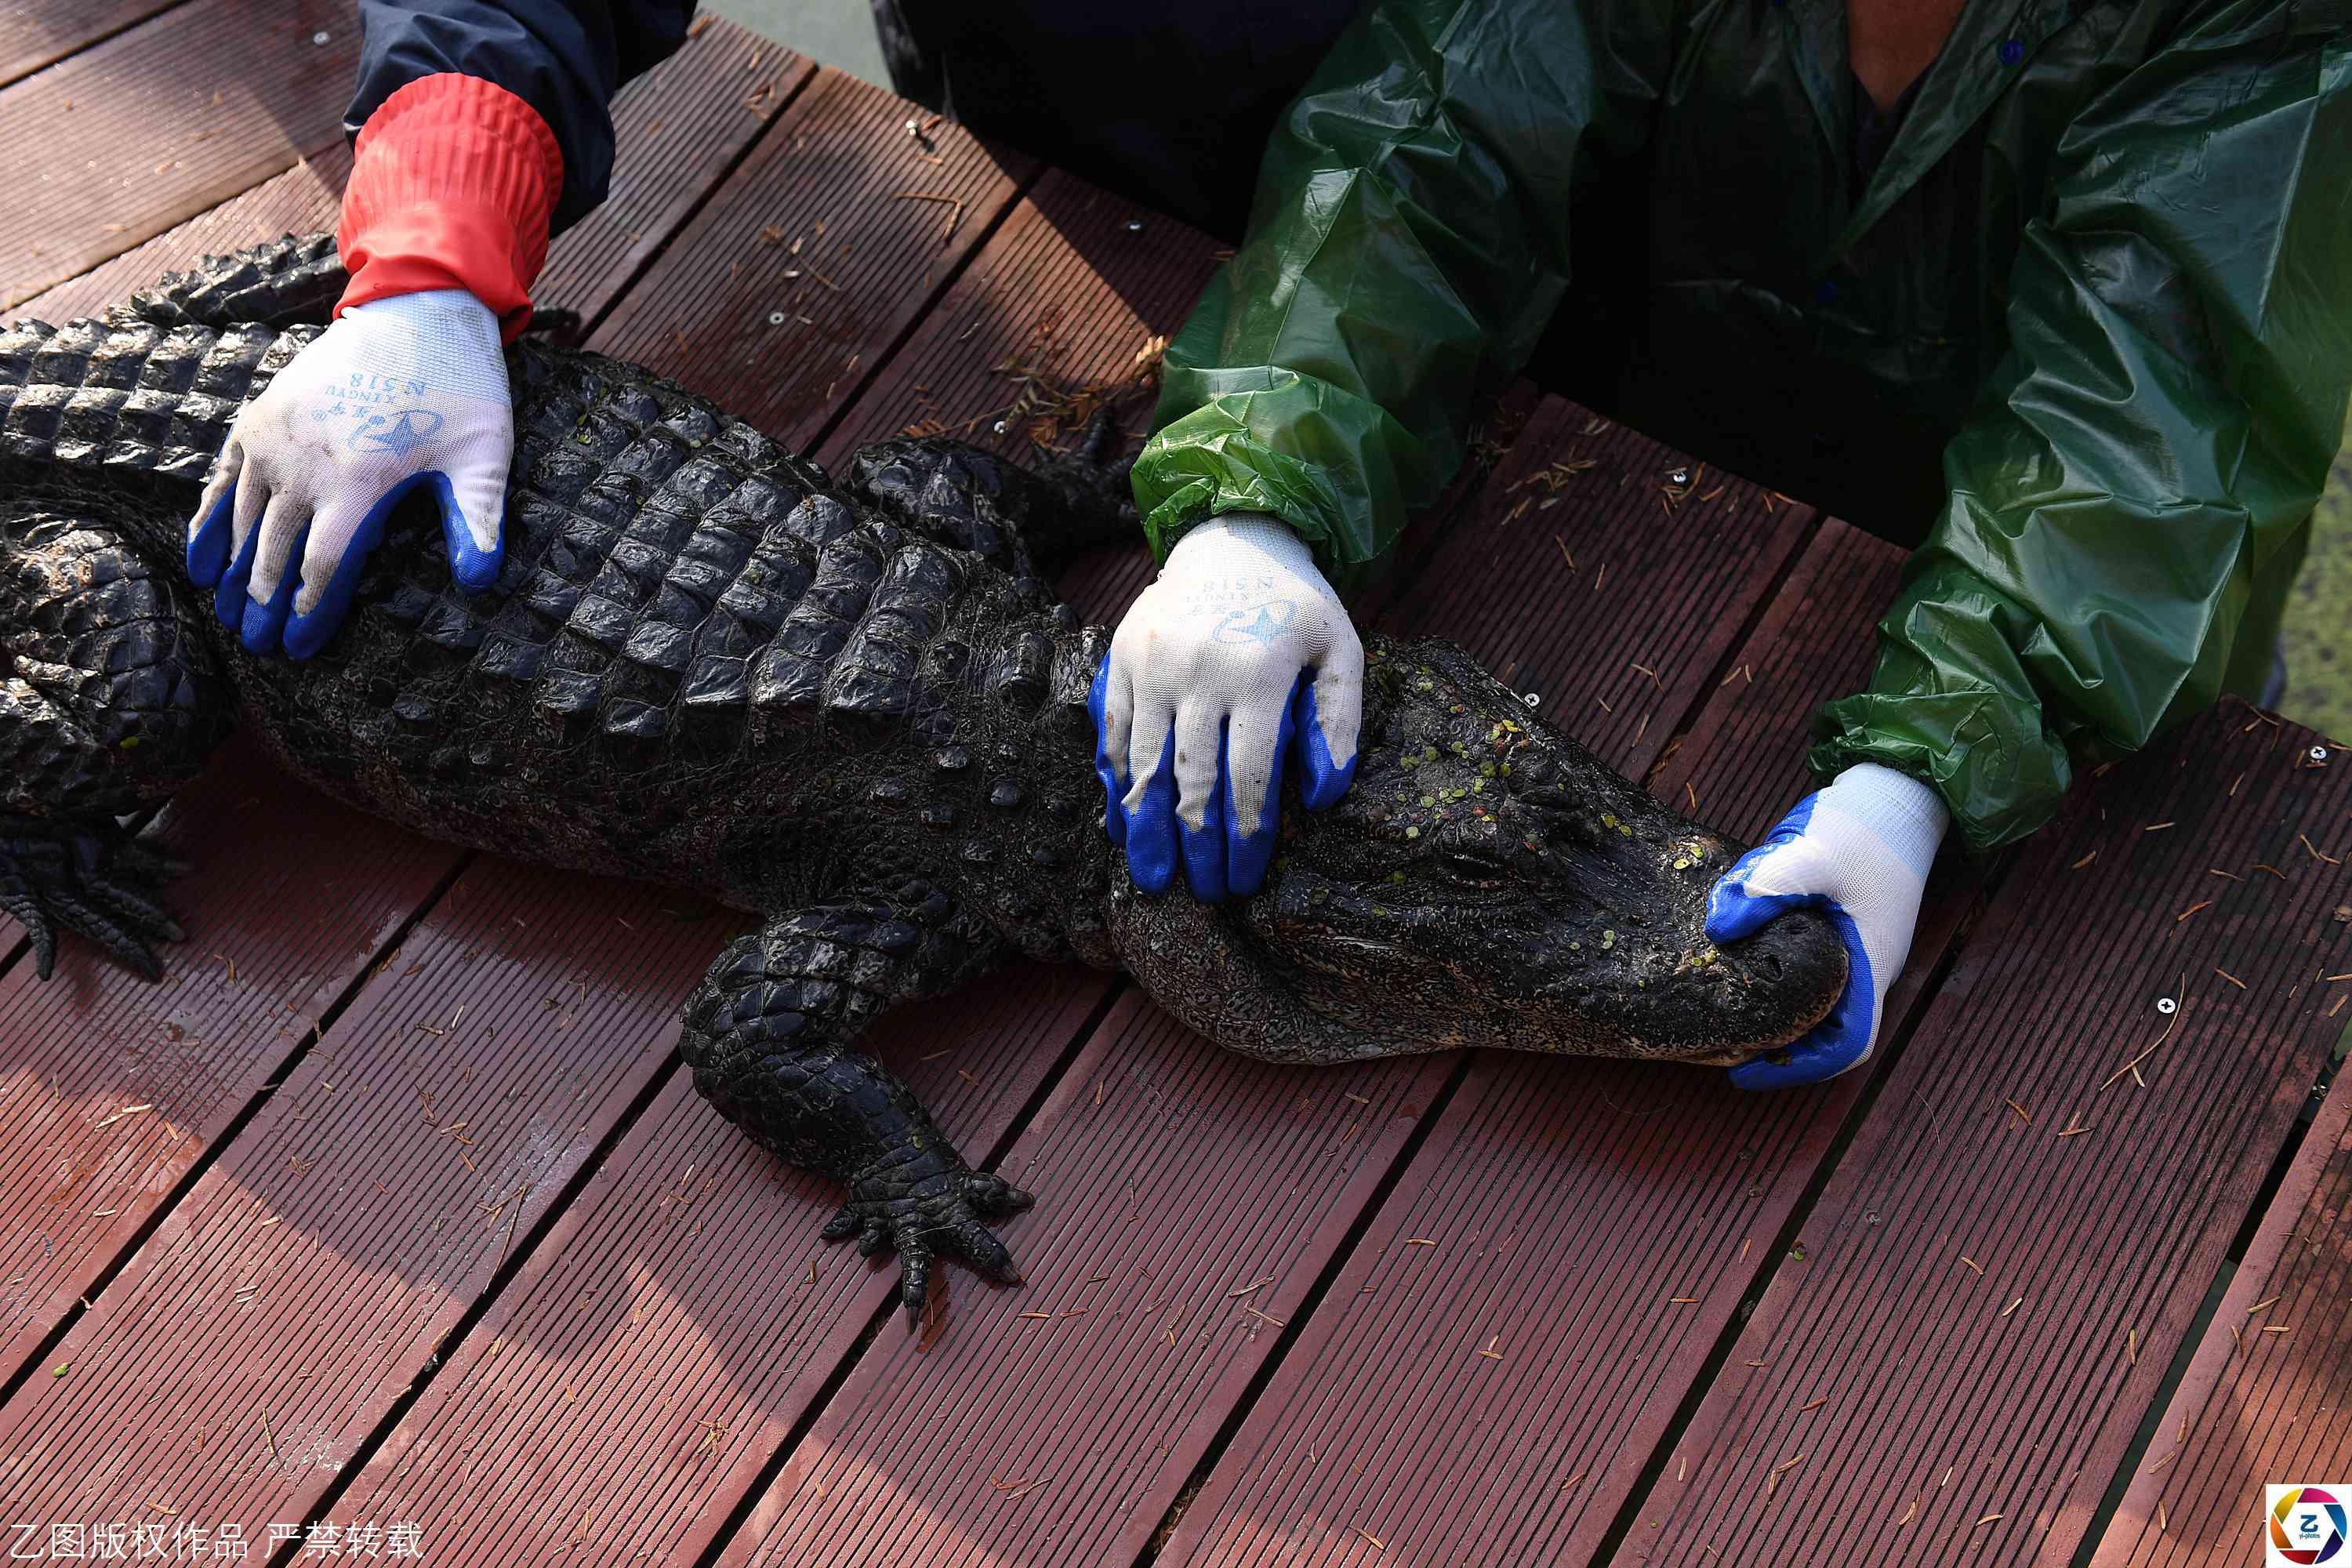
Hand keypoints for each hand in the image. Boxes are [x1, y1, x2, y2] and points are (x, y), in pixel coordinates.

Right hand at [186, 287, 511, 658]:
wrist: (413, 313)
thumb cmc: (458, 389)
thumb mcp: (482, 455)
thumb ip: (477, 518)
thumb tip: (480, 581)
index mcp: (358, 482)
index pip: (322, 567)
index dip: (309, 612)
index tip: (297, 650)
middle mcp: (304, 465)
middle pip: (274, 553)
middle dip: (264, 604)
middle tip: (255, 646)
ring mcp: (273, 440)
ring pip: (244, 522)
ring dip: (233, 572)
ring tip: (228, 615)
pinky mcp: (258, 419)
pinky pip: (223, 480)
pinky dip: (209, 521)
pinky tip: (201, 558)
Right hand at [1090, 513, 1362, 898]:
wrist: (1233, 538)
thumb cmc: (1294, 608)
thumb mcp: (1340, 651)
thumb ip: (1339, 721)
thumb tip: (1323, 798)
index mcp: (1260, 674)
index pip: (1249, 775)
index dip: (1246, 836)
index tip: (1245, 878)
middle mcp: (1200, 672)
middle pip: (1192, 780)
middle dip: (1197, 846)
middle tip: (1202, 893)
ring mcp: (1153, 665)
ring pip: (1143, 764)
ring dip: (1147, 828)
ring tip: (1152, 877)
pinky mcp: (1121, 659)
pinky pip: (1111, 732)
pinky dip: (1115, 782)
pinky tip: (1120, 822)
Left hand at [1705, 764, 1946, 1088]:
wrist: (1897, 793)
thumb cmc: (1864, 827)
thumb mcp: (1811, 853)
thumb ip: (1765, 889)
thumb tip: (1719, 930)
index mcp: (1869, 964)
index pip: (1846, 1045)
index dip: (1797, 1069)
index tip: (1743, 1070)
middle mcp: (1868, 966)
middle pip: (1829, 1035)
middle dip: (1779, 1049)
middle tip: (1721, 1044)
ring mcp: (1858, 948)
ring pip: (1819, 1005)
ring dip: (1777, 1016)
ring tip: (1724, 1012)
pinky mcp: (1844, 928)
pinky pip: (1812, 972)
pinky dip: (1779, 981)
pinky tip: (1740, 960)